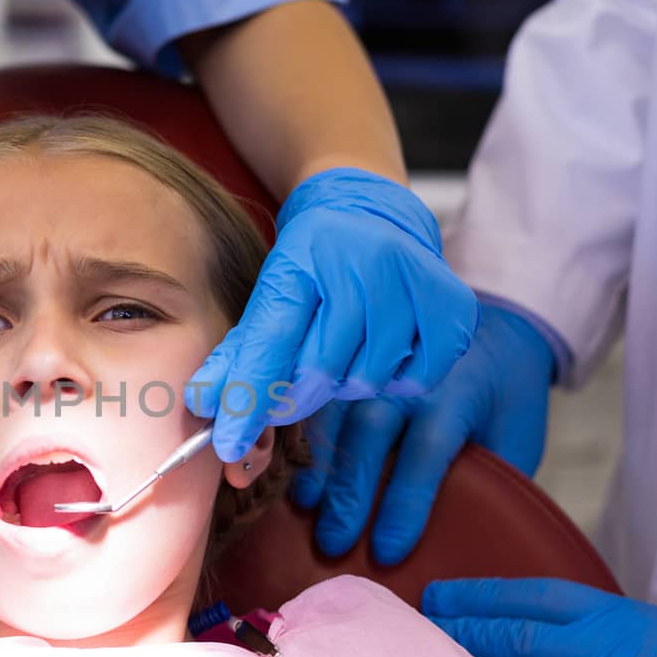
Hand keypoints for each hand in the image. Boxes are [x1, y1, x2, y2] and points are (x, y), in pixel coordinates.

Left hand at [185, 167, 477, 462]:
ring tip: (347, 345)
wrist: (373, 212)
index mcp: (305, 255)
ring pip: (367, 379)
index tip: (226, 444)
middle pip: (320, 371)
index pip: (271, 342)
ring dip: (348, 381)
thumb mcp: (270, 291)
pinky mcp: (454, 308)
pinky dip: (395, 377)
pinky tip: (387, 344)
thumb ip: (238, 352)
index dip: (247, 398)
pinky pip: (415, 380)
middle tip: (294, 383)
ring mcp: (416, 283)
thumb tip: (202, 403)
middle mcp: (365, 263)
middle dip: (298, 392)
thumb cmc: (313, 262)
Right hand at [290, 302, 554, 563]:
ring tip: (304, 507)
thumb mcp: (517, 435)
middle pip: (370, 431)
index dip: (406, 502)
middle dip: (349, 490)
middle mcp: (409, 376)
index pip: (426, 450)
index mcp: (457, 393)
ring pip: (336, 413)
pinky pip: (320, 401)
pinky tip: (288, 470)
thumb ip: (493, 477)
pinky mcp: (351, 367)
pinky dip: (304, 438)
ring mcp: (374, 367)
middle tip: (333, 542)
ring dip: (318, 463)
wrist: (495, 331)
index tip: (389, 549)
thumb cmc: (506, 398)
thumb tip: (459, 540)